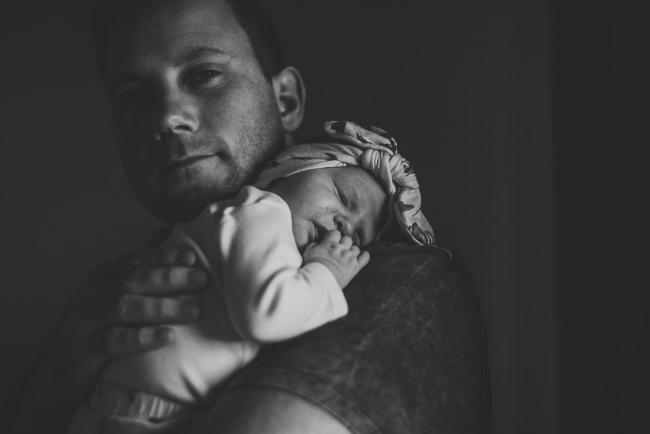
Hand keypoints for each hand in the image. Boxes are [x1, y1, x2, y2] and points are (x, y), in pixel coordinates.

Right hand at [53, 247, 208, 382]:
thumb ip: (138, 264)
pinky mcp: (86, 346)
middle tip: (202, 280)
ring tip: (193, 311)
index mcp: (103, 275)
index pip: (136, 260)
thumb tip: (165, 231)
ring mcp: (87, 318)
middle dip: (171, 277)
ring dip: (163, 307)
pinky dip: (143, 337)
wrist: (58, 367)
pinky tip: (167, 337)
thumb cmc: (97, 324)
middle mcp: (94, 291)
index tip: (192, 258)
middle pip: (134, 279)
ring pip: (126, 306)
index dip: (164, 257)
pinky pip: (116, 340)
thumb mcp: (113, 290)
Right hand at [302, 230, 369, 287]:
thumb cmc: (312, 268)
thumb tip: (318, 243)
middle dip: (345, 244)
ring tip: (348, 257)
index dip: (335, 237)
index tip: (332, 242)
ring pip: (356, 248)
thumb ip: (313, 245)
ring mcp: (349, 258)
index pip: (336, 233)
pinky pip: (365, 257)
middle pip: (347, 239)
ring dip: (353, 252)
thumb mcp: (308, 253)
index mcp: (329, 244)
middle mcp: (341, 249)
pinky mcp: (355, 267)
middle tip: (340, 251)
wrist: (319, 282)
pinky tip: (360, 258)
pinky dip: (364, 257)